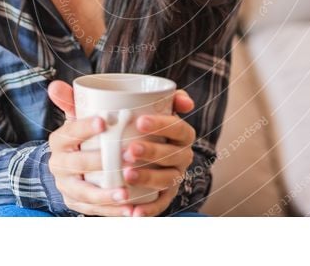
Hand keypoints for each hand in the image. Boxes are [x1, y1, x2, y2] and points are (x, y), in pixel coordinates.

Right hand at [46, 80, 133, 216]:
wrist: (70, 166)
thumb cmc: (82, 135)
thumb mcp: (76, 117)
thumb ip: (71, 100)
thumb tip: (55, 84)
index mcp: (59, 141)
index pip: (69, 132)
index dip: (84, 126)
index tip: (104, 121)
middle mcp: (58, 165)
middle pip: (77, 164)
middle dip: (101, 162)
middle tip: (127, 156)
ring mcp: (67, 187)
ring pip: (85, 193)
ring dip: (106, 195)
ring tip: (126, 194)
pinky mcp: (77, 204)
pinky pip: (94, 211)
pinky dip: (112, 213)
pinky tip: (131, 212)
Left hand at [123, 90, 196, 216]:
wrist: (137, 150)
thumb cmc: (143, 125)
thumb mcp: (149, 108)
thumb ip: (160, 97)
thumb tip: (176, 101)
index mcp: (182, 134)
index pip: (179, 128)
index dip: (163, 125)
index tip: (140, 121)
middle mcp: (182, 156)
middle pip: (173, 155)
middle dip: (153, 152)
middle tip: (128, 150)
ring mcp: (175, 177)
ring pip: (167, 179)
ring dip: (149, 178)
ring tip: (127, 175)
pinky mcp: (165, 196)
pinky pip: (160, 204)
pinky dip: (148, 210)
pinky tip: (133, 212)